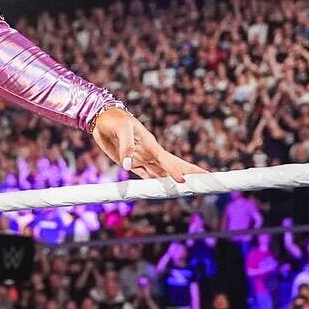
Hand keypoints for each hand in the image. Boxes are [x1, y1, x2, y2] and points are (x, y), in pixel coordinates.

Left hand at [90, 108, 206, 182]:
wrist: (101, 119)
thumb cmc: (114, 119)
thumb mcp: (121, 129)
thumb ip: (126, 146)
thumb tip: (128, 166)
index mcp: (150, 143)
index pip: (166, 159)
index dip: (174, 170)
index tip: (184, 180)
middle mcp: (149, 152)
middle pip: (171, 166)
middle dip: (188, 173)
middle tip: (206, 182)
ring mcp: (141, 158)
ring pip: (161, 172)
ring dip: (173, 181)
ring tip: (190, 189)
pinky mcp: (131, 163)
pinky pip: (145, 175)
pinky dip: (155, 183)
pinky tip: (164, 188)